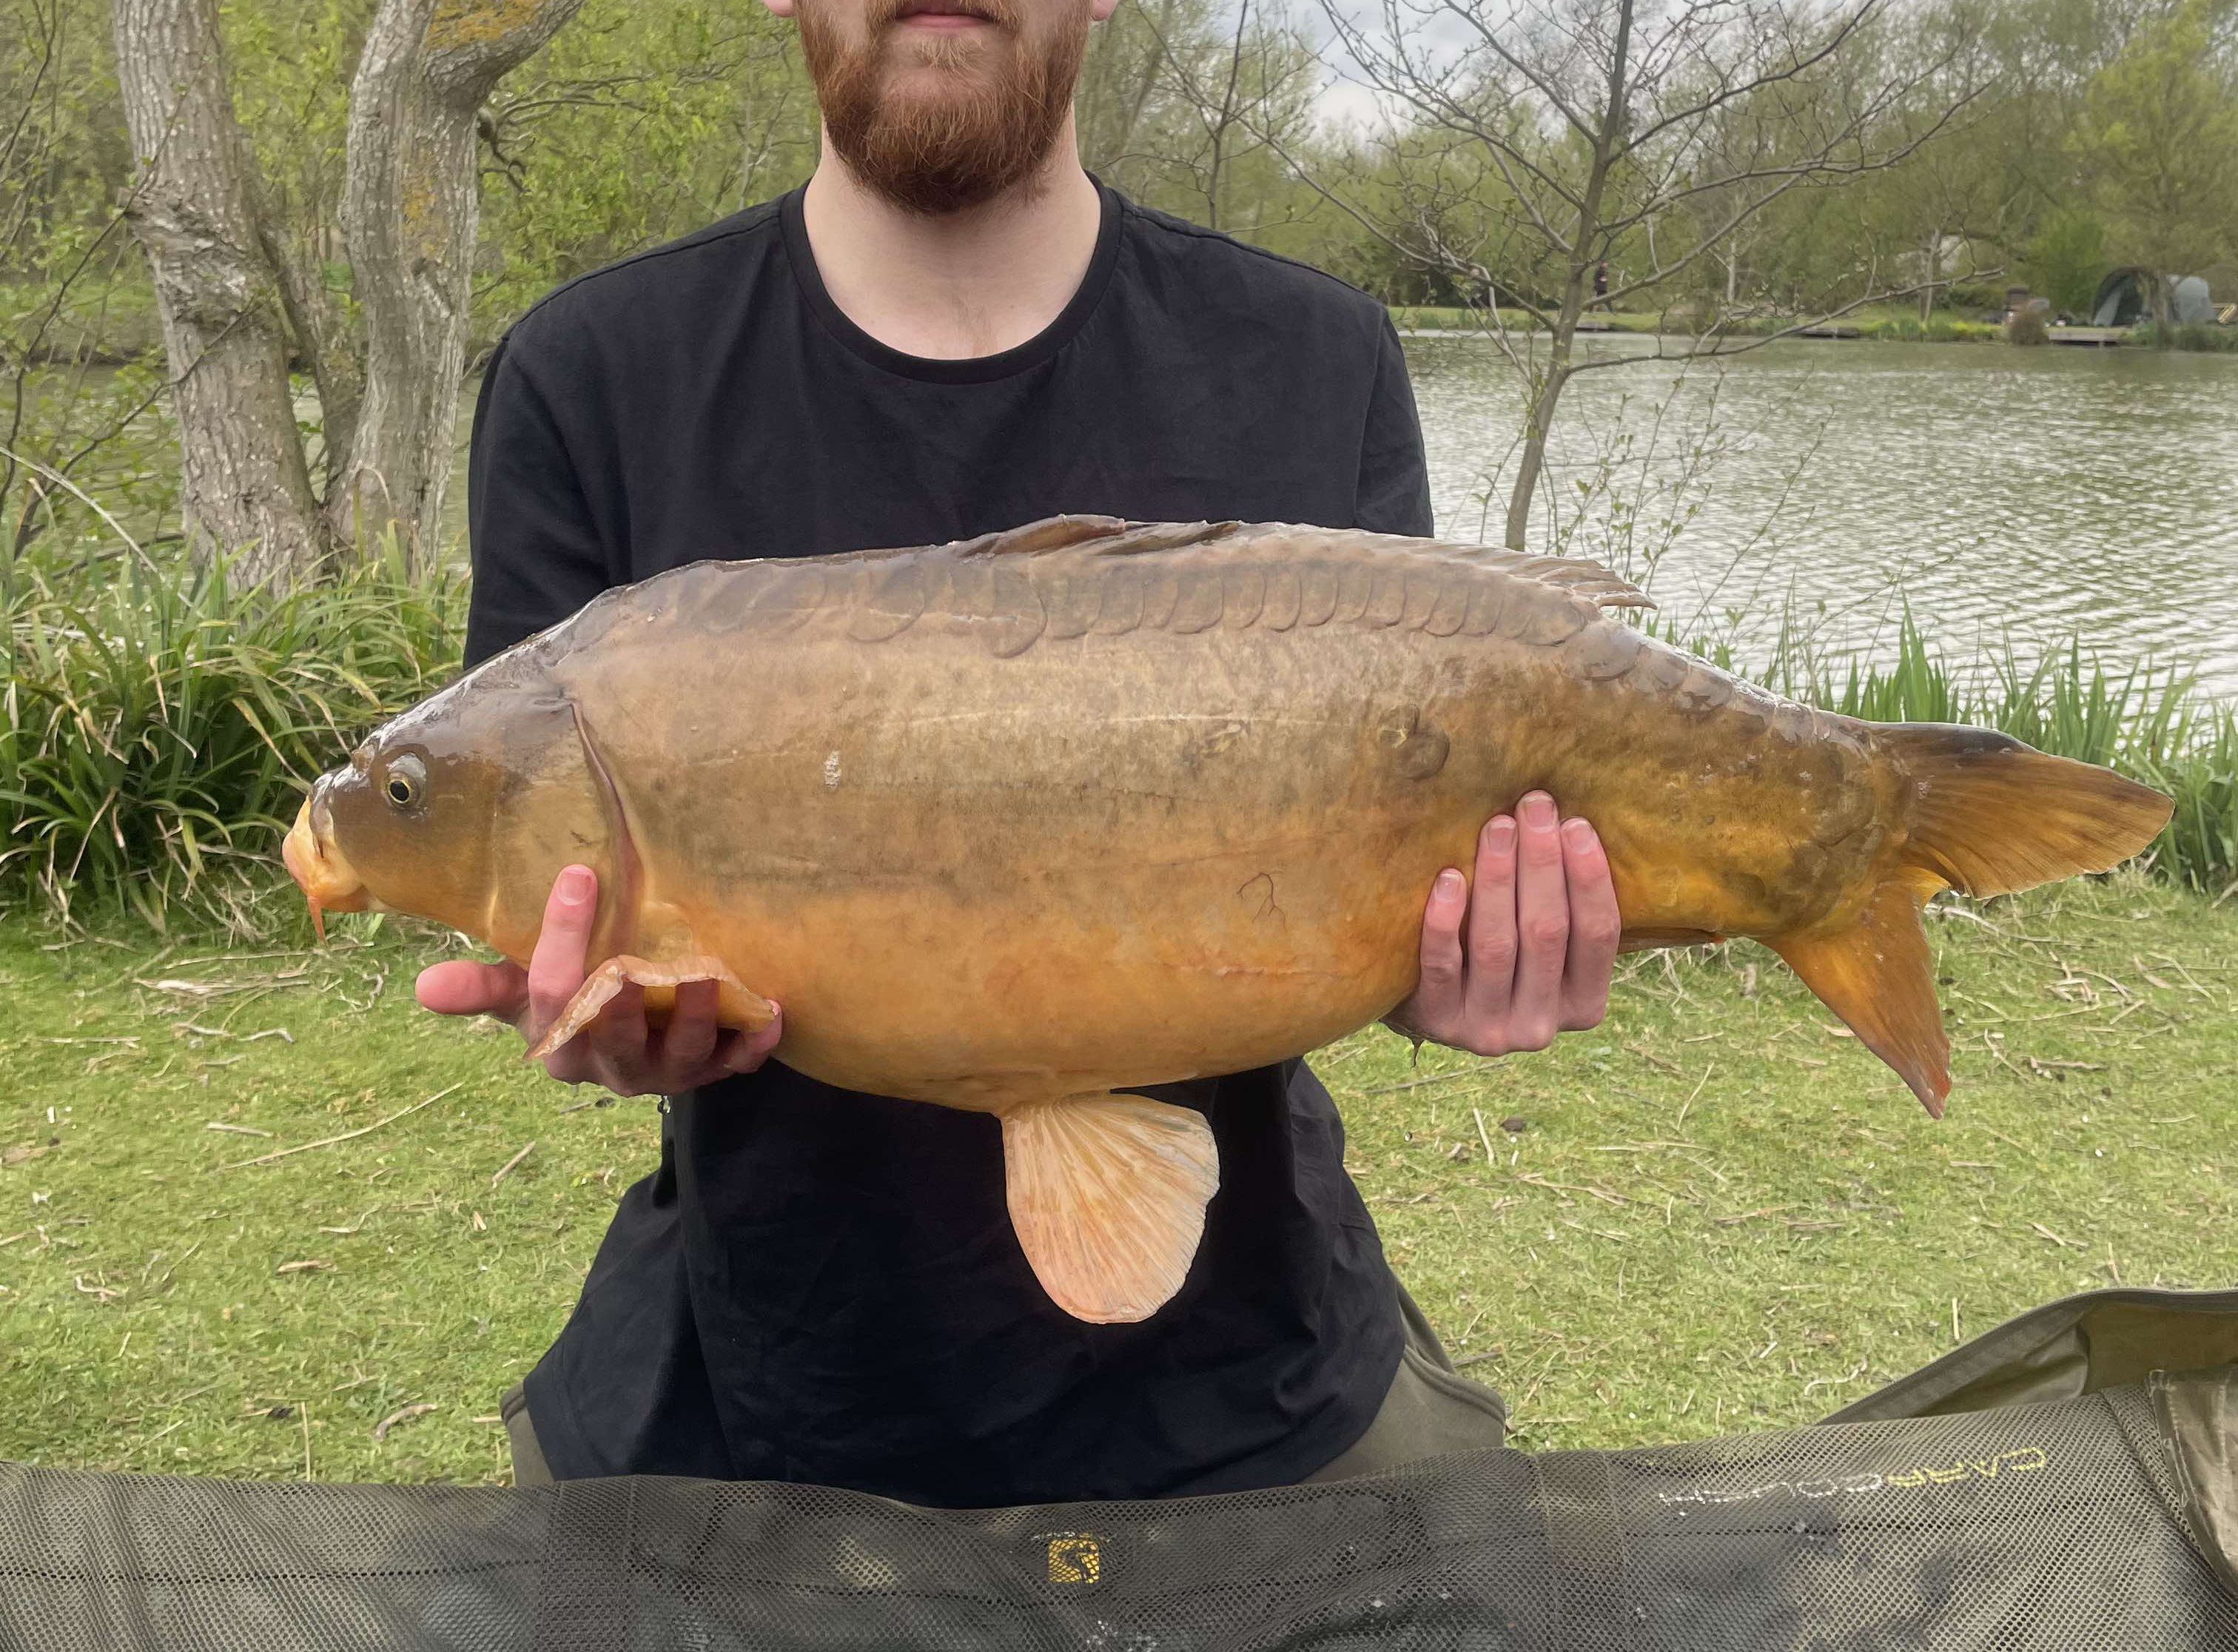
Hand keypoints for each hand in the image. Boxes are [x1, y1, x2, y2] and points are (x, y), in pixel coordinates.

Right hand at [414, 864, 782, 1094]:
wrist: (624, 1041)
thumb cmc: (571, 1002)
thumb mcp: (521, 996)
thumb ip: (480, 988)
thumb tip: (423, 986)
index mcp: (558, 1046)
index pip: (553, 996)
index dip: (563, 939)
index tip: (580, 874)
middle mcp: (611, 1068)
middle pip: (615, 1038)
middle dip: (628, 1005)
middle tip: (642, 965)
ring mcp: (665, 1073)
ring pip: (680, 1057)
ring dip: (698, 1021)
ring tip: (713, 979)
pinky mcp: (711, 1070)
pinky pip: (736, 1065)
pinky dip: (756, 1045)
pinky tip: (776, 1013)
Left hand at [1387, 792, 1620, 1056]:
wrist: (1427, 1006)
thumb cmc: (1499, 958)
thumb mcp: (1543, 949)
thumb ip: (1561, 909)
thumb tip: (1568, 823)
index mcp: (1583, 1003)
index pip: (1597, 935)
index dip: (1590, 878)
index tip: (1576, 823)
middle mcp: (1541, 1024)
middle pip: (1546, 932)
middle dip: (1542, 863)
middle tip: (1533, 807)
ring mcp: (1489, 1028)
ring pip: (1497, 944)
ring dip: (1498, 879)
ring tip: (1497, 828)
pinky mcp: (1439, 1021)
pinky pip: (1443, 965)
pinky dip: (1446, 920)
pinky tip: (1449, 878)